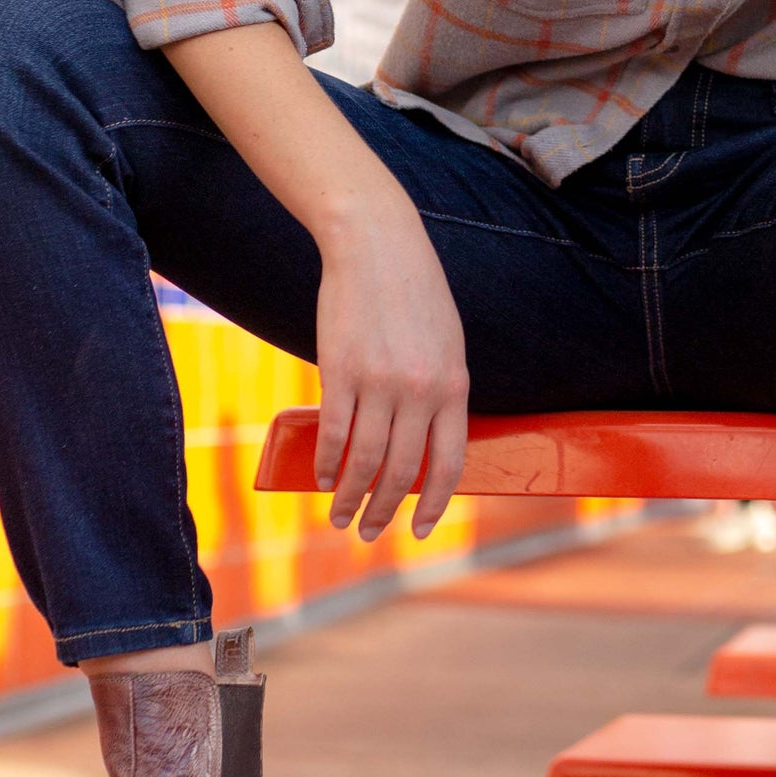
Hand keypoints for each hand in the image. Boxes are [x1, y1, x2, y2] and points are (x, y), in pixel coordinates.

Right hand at [311, 199, 470, 542]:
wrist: (377, 245)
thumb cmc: (414, 293)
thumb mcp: (447, 343)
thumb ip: (442, 391)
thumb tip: (430, 441)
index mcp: (453, 385)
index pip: (449, 462)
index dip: (433, 502)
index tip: (420, 528)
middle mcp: (420, 390)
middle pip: (402, 470)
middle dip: (384, 510)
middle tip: (368, 531)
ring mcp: (379, 382)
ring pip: (364, 460)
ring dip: (349, 496)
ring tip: (339, 515)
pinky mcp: (339, 370)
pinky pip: (333, 431)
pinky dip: (326, 462)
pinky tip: (321, 477)